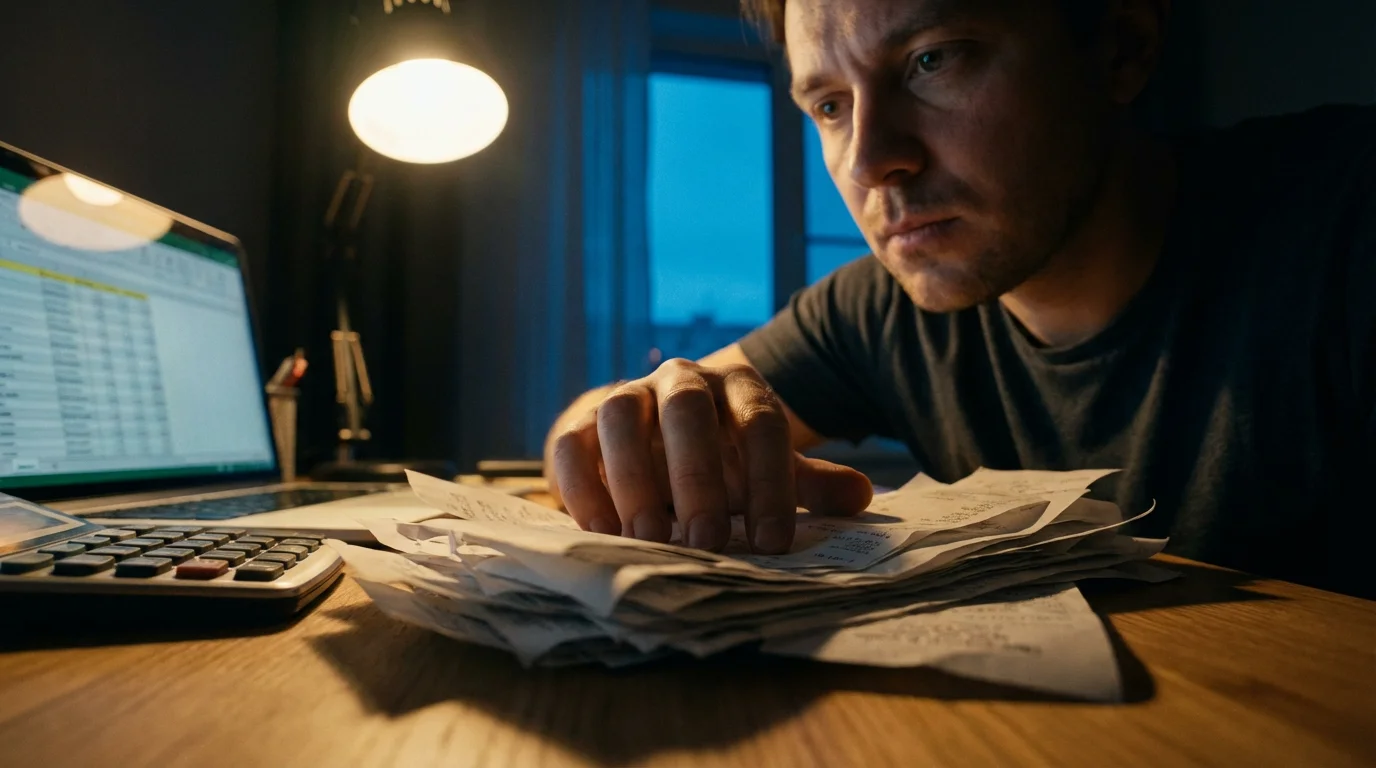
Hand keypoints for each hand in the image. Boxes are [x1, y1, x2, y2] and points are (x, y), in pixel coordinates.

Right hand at [547, 359, 873, 553]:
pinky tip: (602, 534)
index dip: (769, 482)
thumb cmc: (724, 463)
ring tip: (650, 539)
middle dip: (697, 475)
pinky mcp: (580, 423)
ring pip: (620, 415)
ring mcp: (626, 396)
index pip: (759, 422)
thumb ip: (807, 483)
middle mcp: (681, 380)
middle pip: (687, 410)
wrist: (659, 440)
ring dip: (634, 477)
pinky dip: (582, 486)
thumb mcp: (767, 471)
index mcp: (738, 387)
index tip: (771, 543)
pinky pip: (572, 444)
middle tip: (706, 540)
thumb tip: (862, 497)